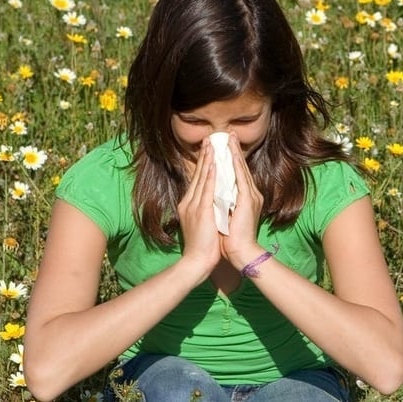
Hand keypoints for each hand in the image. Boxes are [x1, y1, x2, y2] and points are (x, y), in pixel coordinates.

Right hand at [177, 138, 221, 279]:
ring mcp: (193, 206)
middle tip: (209, 140)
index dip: (203, 164)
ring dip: (207, 160)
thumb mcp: (203, 223)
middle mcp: (189, 202)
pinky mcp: (200, 211)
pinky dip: (209, 176)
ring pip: (201, 178)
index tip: (209, 150)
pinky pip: (206, 189)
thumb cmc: (204, 246)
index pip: (197, 180)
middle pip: (197, 175)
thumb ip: (206, 210)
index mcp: (189, 205)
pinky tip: (213, 165)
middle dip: (204, 156)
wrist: (197, 261)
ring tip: (212, 145)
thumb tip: (214, 200)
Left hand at [221, 132, 264, 268]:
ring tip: (230, 138)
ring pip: (241, 169)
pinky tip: (231, 154)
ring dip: (235, 153)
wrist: (240, 251)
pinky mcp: (248, 200)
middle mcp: (250, 194)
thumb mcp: (225, 215)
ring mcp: (251, 196)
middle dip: (234, 150)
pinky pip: (240, 178)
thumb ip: (223, 202)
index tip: (225, 145)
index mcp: (244, 198)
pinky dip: (236, 165)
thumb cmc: (230, 238)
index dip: (231, 159)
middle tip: (229, 134)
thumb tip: (214, 193)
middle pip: (240, 168)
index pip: (236, 174)